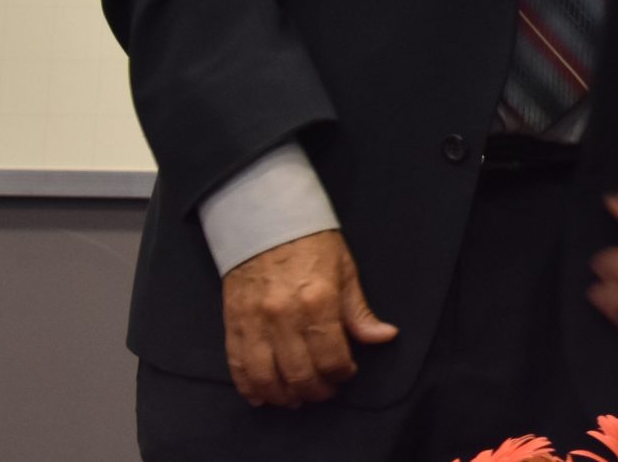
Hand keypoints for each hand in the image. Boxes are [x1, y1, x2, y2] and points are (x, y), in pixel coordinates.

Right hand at [220, 228, 397, 408]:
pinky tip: (262, 396)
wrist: (264, 219)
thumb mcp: (345, 270)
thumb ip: (359, 311)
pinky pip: (238, 366)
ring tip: (296, 398)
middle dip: (316, 391)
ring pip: (266, 378)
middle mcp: (284, 317)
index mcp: (318, 302)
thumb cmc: (310, 242)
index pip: (332, 357)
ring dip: (283, 396)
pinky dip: (249, 387)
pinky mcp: (232, 323)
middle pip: (300, 374)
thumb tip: (384, 337)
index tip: (347, 372)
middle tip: (325, 391)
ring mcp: (254, 322)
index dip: (343, 373)